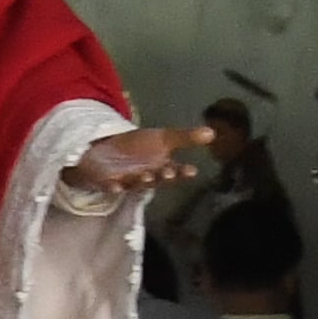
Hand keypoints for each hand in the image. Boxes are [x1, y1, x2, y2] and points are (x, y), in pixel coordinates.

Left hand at [65, 124, 209, 197]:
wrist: (106, 150)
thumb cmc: (137, 147)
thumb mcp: (162, 138)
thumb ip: (185, 138)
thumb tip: (212, 132)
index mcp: (160, 167)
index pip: (175, 171)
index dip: (182, 172)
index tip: (192, 171)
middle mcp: (145, 177)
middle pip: (155, 179)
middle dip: (162, 176)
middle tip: (168, 173)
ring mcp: (125, 181)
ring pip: (134, 183)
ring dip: (141, 181)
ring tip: (146, 176)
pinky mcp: (105, 181)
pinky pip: (108, 185)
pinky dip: (111, 186)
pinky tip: (115, 186)